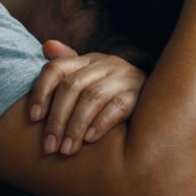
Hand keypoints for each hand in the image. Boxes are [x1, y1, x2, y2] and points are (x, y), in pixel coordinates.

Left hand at [28, 39, 146, 154]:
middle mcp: (106, 63)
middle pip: (72, 87)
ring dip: (76, 126)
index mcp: (88, 59)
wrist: (161, 99)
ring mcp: (125, 77)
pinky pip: (118, 106)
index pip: (56, 69)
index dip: (41, 92)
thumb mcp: (91, 78)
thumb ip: (67, 67)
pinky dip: (101, 123)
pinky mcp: (141, 93)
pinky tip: (90, 139)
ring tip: (67, 150)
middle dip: (57, 119)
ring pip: (92, 97)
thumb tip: (47, 45)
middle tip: (49, 147)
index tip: (33, 119)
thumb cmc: (115, 92)